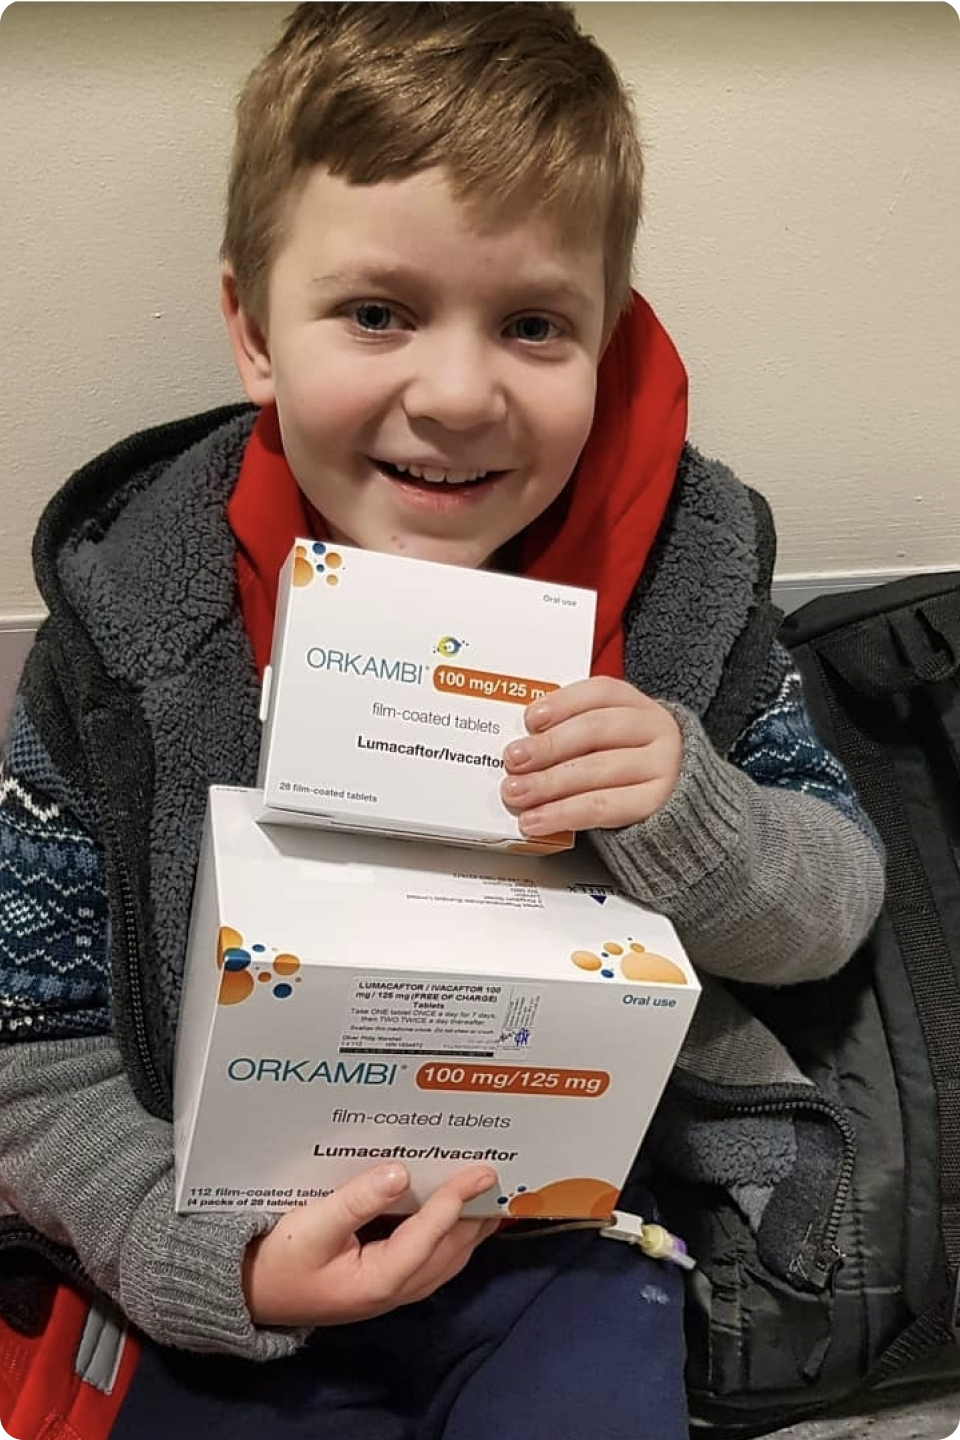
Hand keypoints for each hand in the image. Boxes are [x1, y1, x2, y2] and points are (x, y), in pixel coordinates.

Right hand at [242, 1162, 498, 1327]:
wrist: (251, 1295)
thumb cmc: (279, 1259)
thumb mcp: (311, 1226)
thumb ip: (356, 1200)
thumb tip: (399, 1173)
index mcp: (379, 1279)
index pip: (430, 1235)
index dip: (456, 1201)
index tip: (482, 1171)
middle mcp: (395, 1290)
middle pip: (450, 1251)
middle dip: (477, 1215)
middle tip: (501, 1177)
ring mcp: (393, 1291)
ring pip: (447, 1259)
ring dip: (470, 1229)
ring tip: (492, 1195)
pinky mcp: (387, 1283)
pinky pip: (433, 1260)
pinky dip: (452, 1237)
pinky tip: (456, 1215)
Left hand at [501, 676, 682, 835]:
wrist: (677, 800)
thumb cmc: (628, 762)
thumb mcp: (609, 738)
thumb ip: (573, 732)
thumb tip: (521, 743)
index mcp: (637, 705)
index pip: (600, 693)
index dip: (562, 703)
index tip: (530, 719)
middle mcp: (654, 729)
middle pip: (595, 730)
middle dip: (548, 746)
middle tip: (513, 759)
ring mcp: (661, 766)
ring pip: (596, 770)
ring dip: (548, 784)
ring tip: (516, 793)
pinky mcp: (655, 804)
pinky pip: (603, 807)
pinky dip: (563, 814)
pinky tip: (537, 820)